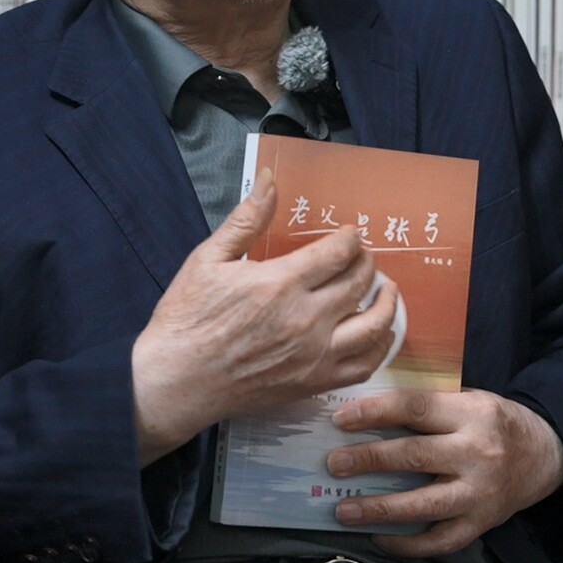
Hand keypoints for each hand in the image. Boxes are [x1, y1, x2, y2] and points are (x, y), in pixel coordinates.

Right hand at [131, 169, 401, 463]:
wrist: (176, 381)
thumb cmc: (187, 319)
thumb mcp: (209, 259)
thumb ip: (247, 219)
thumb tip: (270, 179)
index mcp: (281, 283)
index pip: (338, 253)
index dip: (351, 239)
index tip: (350, 235)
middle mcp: (306, 319)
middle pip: (360, 282)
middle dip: (367, 263)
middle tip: (363, 257)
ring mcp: (314, 355)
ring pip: (373, 325)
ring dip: (386, 302)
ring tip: (384, 290)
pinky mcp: (313, 382)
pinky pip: (363, 366)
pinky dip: (379, 347)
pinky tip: (377, 334)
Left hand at [325, 389, 562, 557]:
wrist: (546, 456)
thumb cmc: (496, 423)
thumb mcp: (470, 400)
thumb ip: (429, 406)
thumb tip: (367, 414)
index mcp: (472, 414)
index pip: (417, 408)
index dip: (376, 413)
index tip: (341, 418)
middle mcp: (478, 453)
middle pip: (415, 457)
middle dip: (369, 460)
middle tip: (334, 464)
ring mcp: (480, 493)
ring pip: (424, 505)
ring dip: (379, 509)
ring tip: (344, 510)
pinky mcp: (482, 523)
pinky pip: (440, 541)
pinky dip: (408, 544)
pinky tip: (379, 538)